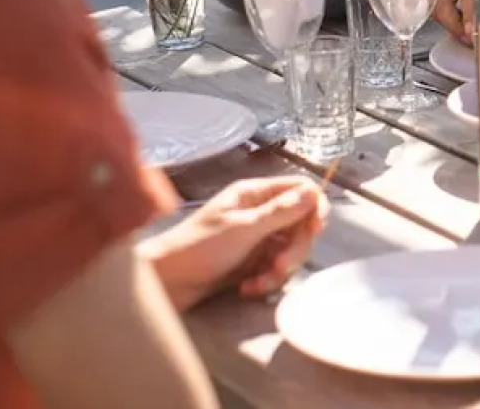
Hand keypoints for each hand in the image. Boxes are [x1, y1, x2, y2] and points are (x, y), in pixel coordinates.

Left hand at [139, 177, 328, 310]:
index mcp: (256, 194)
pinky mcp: (251, 264)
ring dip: (279, 271)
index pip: (301, 190)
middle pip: (301, 225)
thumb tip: (313, 192)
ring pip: (290, 251)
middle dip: (294, 250)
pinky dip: (266, 282)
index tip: (314, 230)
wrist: (164, 282)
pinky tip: (248, 289)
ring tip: (257, 284)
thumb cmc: (198, 247)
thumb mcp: (242, 229)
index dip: (314, 208)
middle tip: (279, 267)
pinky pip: (274, 270)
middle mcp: (260, 213)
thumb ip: (280, 212)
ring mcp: (256, 239)